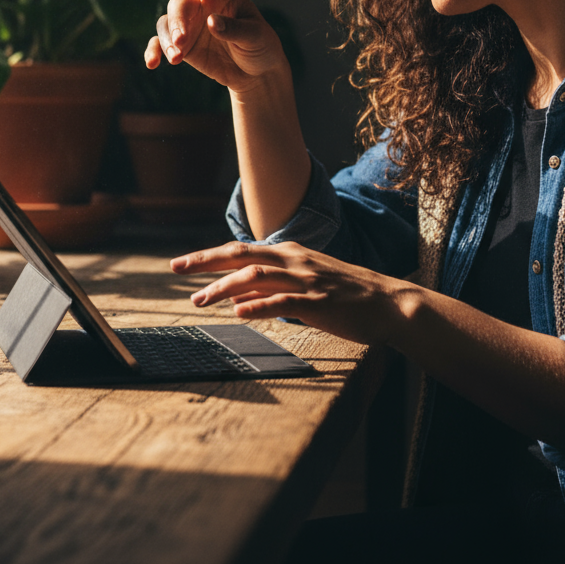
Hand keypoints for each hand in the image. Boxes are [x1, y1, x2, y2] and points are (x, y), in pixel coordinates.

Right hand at [145, 0, 287, 92]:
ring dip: (166, 41)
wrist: (256, 73)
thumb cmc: (261, 46)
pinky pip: (160, 44)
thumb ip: (234, 28)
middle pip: (178, 5)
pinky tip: (152, 64)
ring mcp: (189, 25)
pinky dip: (154, 51)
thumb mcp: (255, 36)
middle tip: (181, 44)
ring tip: (176, 60)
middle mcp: (200, 4)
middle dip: (176, 24)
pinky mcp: (182, 46)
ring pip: (165, 25)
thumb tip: (211, 22)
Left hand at [171, 240, 407, 345]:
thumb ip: (270, 286)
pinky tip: (238, 313)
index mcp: (288, 253)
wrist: (388, 302)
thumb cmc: (344, 294)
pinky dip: (258, 306)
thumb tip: (235, 295)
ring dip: (224, 287)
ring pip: (256, 277)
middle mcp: (293, 260)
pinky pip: (283, 302)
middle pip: (240, 255)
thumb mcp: (303, 281)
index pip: (239, 250)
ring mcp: (306, 279)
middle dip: (204, 261)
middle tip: (175, 269)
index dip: (207, 256)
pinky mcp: (319, 301)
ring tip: (199, 300)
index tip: (181, 263)